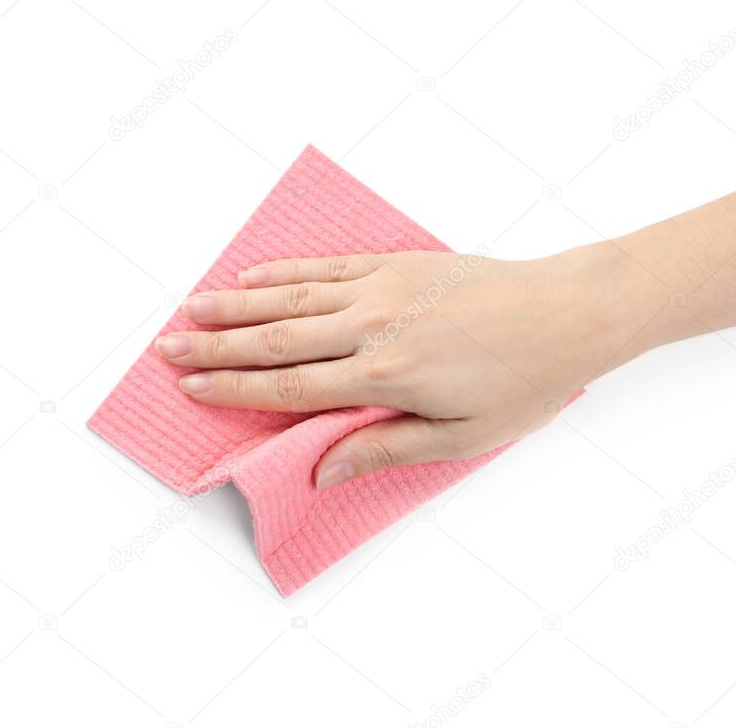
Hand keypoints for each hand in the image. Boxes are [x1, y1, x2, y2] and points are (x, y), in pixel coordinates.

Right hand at [155, 245, 663, 488]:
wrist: (569, 312)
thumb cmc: (525, 381)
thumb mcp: (461, 437)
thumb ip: (384, 449)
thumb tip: (320, 471)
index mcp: (383, 377)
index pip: (287, 385)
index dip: (233, 388)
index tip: (191, 384)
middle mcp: (371, 327)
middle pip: (275, 338)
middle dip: (215, 344)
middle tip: (166, 346)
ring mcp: (382, 288)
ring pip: (291, 297)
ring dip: (237, 304)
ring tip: (192, 308)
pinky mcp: (398, 264)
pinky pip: (327, 267)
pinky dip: (286, 271)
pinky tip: (256, 274)